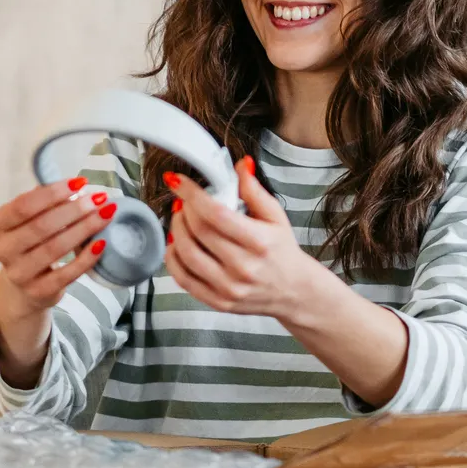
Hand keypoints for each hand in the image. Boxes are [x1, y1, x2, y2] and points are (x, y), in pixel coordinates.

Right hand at [0, 179, 114, 323]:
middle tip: (99, 199)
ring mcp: (20, 273)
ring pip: (55, 248)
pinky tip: (101, 243)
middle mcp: (5, 249)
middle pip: (41, 226)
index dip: (53, 193)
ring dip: (84, 229)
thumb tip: (77, 187)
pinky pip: (66, 274)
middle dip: (74, 210)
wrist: (25, 288)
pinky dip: (86, 258)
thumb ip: (47, 202)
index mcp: (0, 224)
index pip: (24, 205)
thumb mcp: (31, 220)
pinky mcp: (38, 292)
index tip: (81, 182)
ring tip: (105, 215)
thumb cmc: (33, 244)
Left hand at [164, 157, 331, 322]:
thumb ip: (254, 191)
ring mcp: (228, 287)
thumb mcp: (276, 217)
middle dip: (183, 209)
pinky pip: (183, 279)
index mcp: (259, 242)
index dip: (192, 194)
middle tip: (183, 200)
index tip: (179, 181)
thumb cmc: (282, 252)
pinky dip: (173, 258)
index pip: (216, 213)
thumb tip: (240, 166)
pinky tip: (176, 244)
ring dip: (176, 231)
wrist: (293, 292)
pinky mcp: (217, 301)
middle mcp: (243, 267)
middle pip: (198, 231)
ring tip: (180, 219)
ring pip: (186, 254)